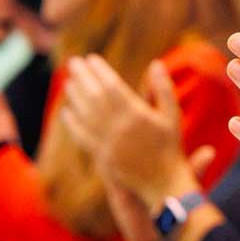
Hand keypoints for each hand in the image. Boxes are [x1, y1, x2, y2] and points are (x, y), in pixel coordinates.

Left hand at [61, 56, 197, 212]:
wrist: (164, 182)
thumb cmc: (171, 147)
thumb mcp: (173, 115)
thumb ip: (164, 89)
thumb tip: (156, 64)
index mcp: (137, 114)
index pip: (112, 86)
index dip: (100, 71)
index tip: (91, 58)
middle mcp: (119, 127)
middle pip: (94, 96)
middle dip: (82, 77)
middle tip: (73, 62)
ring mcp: (108, 143)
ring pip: (85, 114)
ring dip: (74, 96)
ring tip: (68, 81)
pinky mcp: (101, 157)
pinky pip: (81, 136)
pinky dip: (72, 123)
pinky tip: (66, 111)